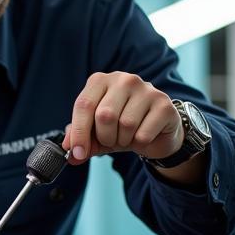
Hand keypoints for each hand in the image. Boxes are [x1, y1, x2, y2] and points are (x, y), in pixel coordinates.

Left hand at [65, 72, 181, 164]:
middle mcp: (124, 79)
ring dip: (123, 140)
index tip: (77, 153)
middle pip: (104, 115)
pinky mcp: (164, 104)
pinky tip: (143, 135)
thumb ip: (80, 140)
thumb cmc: (119, 129)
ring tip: (127, 136)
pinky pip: (143, 133)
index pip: (84, 105)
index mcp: (100, 81)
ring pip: (126, 124)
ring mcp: (146, 89)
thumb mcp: (95, 134)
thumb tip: (70, 154)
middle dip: (104, 137)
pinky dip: (140, 143)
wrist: (156, 133)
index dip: (79, 132)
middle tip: (110, 140)